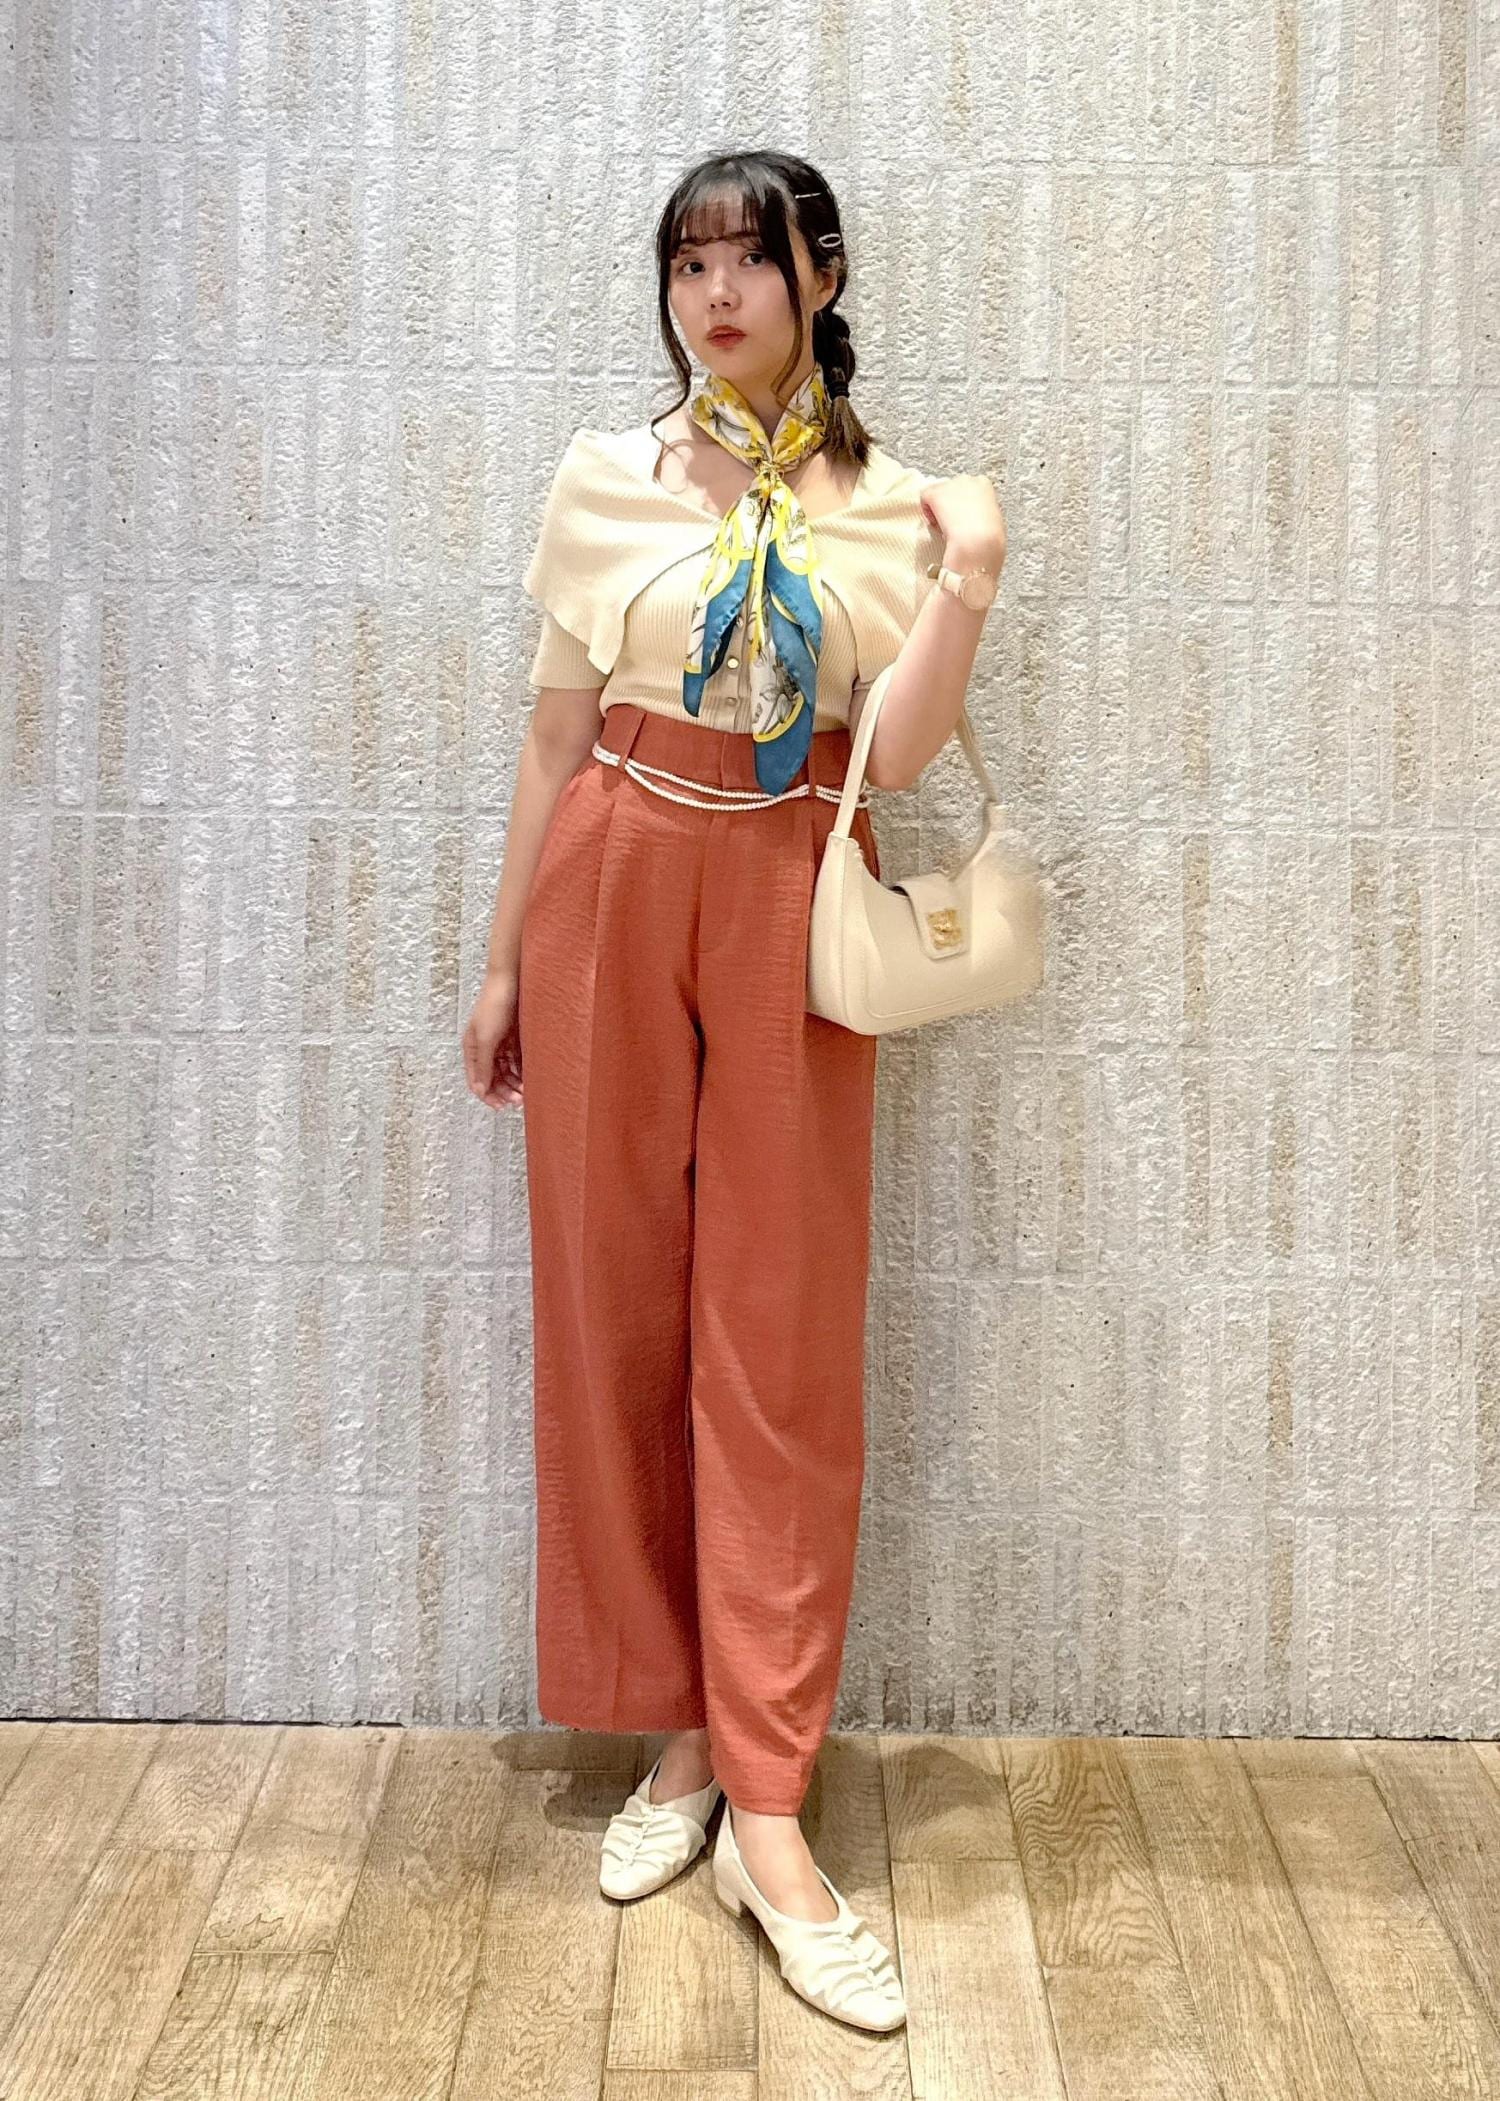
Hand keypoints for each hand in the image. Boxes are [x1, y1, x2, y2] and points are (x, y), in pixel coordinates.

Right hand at [462, 969, 523, 1108]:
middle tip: (519, 1101)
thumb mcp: (485, 1039)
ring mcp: (499, 1043)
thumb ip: (482, 1065)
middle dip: (504, 1091)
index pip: (476, 1081)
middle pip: (492, 1078)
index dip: (488, 1095)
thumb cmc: (494, 1005)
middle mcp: (484, 1049)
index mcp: (471, 1049)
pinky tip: (530, 1078)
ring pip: (505, 1071)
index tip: (501, 1107)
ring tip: (526, 1092)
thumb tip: (480, 1089)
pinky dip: (521, 1070)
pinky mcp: (513, 1038)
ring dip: (514, 1083)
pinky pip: (516, 1060)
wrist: (511, 980)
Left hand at [918, 473, 1005, 569]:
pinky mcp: (935, 493)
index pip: (967, 490)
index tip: (964, 520)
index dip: (963, 506)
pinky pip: (924, 499)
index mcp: (984, 484)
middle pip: (951, 490)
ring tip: (947, 528)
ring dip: (939, 509)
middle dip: (950, 505)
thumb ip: (980, 513)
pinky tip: (938, 526)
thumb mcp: (992, 520)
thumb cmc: (988, 540)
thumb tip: (971, 519)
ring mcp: (950, 484)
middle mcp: (967, 479)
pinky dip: (928, 513)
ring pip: (938, 495)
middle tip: (953, 525)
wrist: (977, 544)